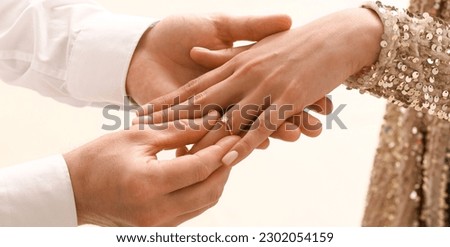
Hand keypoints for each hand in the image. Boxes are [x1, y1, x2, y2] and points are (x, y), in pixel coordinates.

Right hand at [64, 111, 239, 225]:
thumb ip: (180, 132)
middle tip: (231, 142)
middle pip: (210, 190)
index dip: (221, 148)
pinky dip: (201, 187)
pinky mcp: (159, 228)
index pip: (199, 168)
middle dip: (225, 164)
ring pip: (205, 201)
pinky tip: (198, 167)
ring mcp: (158, 225)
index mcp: (147, 185)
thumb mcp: (138, 137)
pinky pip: (193, 208)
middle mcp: (156, 212)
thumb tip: (213, 122)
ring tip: (217, 151)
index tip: (234, 132)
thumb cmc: (99, 158)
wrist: (73, 191)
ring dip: (216, 177)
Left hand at [136, 8, 382, 163]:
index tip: (143, 115)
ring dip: (204, 140)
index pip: (195, 87)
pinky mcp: (287, 98)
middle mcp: (244, 75)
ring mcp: (265, 87)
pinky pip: (262, 125)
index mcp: (235, 63)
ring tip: (180, 158)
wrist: (337, 33)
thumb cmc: (297, 39)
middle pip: (203, 105)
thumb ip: (225, 52)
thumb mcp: (256, 44)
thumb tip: (197, 54)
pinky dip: (245, 143)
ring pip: (228, 119)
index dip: (168, 102)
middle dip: (175, 123)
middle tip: (148, 141)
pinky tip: (227, 159)